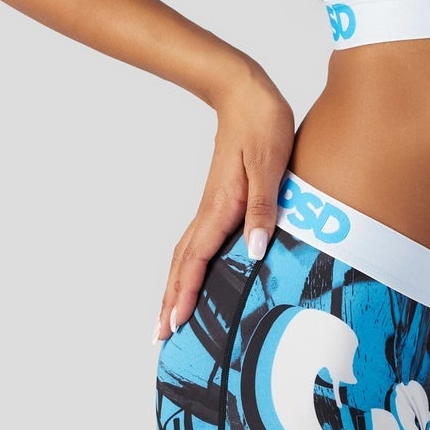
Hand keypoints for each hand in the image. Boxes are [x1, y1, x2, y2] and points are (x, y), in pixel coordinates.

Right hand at [152, 59, 296, 342]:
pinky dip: (189, 266)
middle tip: (158, 335)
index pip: (198, 259)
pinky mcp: (218, 199)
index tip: (173, 324)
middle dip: (170, 299)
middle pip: (184, 263)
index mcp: (221, 206)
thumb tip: (255, 252)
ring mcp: (211, 205)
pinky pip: (197, 242)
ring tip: (166, 315)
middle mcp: (210, 209)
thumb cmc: (264, 126)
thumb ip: (263, 209)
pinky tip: (194, 274)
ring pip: (186, 254)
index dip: (186, 293)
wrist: (246, 93)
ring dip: (175, 285)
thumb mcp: (270, 166)